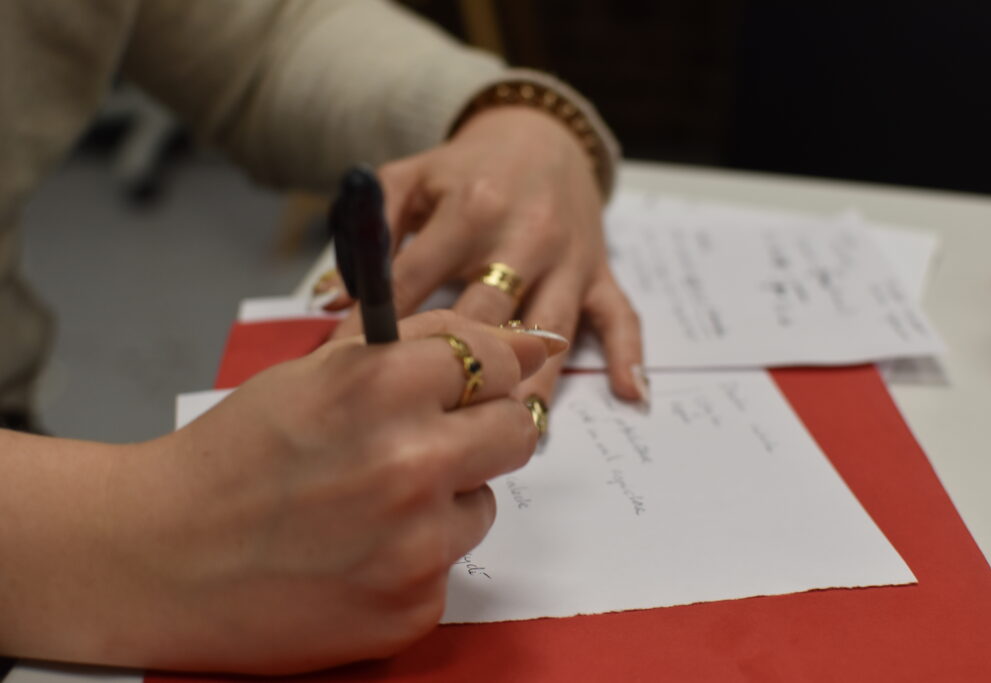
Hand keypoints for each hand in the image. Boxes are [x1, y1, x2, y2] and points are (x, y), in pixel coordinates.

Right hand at [1, 311, 551, 672]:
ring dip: (445, 498)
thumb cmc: (236, 453)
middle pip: (517, 431)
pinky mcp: (412, 607)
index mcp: (386, 388)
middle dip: (480, 429)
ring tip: (367, 504)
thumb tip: (531, 342)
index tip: (462, 385)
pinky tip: (355, 553)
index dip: (478, 372)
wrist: (160, 556)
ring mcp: (416, 544)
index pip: (496, 362)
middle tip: (424, 441)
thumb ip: (429, 342)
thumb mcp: (321, 371)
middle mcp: (412, 464)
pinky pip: (448, 565)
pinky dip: (415, 557)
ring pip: (482, 503)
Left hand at [327, 106, 644, 405]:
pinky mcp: (599, 271)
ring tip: (506, 435)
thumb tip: (327, 300)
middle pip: (486, 316)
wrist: (539, 137)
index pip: (416, 281)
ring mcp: (568, 258)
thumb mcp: (410, 179)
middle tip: (419, 424)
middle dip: (452, 369)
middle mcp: (525, 235)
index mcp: (472, 208)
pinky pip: (620, 315)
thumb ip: (369, 235)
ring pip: (548, 330)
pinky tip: (632, 395)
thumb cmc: (465, 169)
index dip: (378, 327)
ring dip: (529, 384)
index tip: (350, 371)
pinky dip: (629, 354)